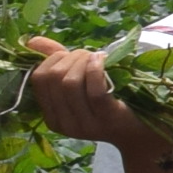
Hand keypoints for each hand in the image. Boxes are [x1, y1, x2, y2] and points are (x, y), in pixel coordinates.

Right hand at [20, 41, 142, 147]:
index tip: (70, 55)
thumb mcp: (79, 85)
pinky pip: (94, 90)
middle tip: (88, 55)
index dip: (52, 59)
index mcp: (52, 117)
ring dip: (83, 61)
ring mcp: (85, 124)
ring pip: (70, 82)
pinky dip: (95, 69)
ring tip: (98, 58)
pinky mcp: (106, 118)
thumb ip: (55, 63)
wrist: (140, 131)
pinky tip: (103, 60)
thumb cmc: (108, 102)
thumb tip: (32, 41)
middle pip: (53, 78)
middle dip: (70, 58)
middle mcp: (64, 124)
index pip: (38, 80)